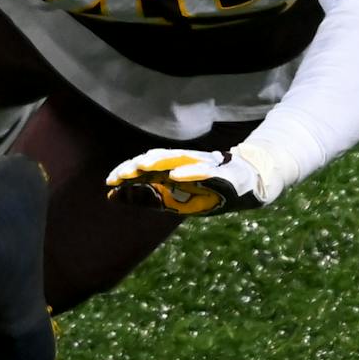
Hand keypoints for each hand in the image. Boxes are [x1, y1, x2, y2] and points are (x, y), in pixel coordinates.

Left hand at [105, 145, 280, 216]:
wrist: (249, 183)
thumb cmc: (208, 191)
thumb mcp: (174, 199)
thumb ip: (146, 197)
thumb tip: (111, 197)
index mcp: (171, 169)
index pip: (144, 168)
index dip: (127, 173)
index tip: (109, 182)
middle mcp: (184, 163)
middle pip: (156, 160)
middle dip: (138, 167)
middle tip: (119, 175)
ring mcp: (202, 165)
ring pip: (177, 160)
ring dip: (158, 162)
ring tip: (141, 166)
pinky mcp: (220, 173)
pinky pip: (203, 171)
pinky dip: (190, 172)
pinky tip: (176, 175)